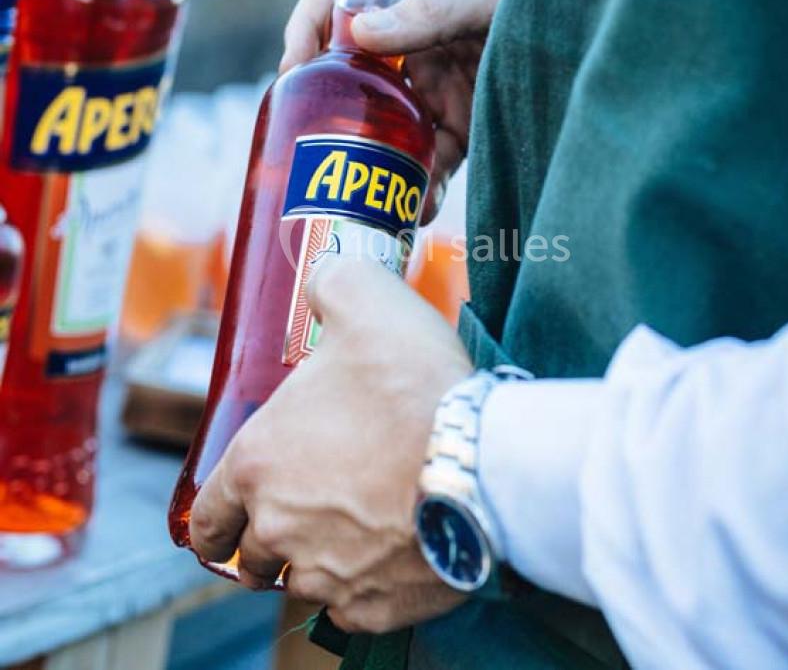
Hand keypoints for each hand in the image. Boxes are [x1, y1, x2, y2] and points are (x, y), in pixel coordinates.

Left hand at [189, 257, 473, 632]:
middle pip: (255, 554)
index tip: (234, 514)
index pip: (209, 517)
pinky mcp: (378, 605)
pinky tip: (388, 555)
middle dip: (272, 535)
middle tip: (310, 507)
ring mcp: (330, 574)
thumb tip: (322, 276)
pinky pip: (355, 609)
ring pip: (304, 582)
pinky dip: (364, 589)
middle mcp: (281, 529)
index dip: (218, 517)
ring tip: (355, 528)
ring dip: (319, 560)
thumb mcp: (364, 299)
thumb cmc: (412, 384)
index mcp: (260, 464)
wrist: (481, 457)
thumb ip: (330, 282)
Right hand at [280, 0, 515, 221]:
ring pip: (385, 123)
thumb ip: (434, 11)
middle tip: (310, 143)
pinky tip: (417, 210)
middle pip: (354, 68)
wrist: (615, 52)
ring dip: (373, 159)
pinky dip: (418, 186)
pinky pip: (426, 158)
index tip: (296, 68)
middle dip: (330, 105)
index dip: (311, 25)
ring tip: (367, 193)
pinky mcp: (460, 127)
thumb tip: (359, 32)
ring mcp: (437, 86)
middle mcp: (419, 38)